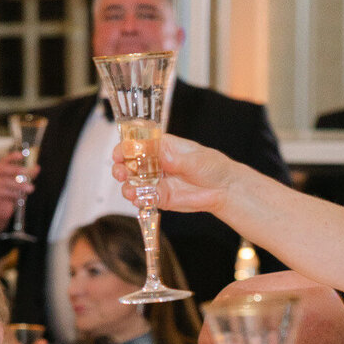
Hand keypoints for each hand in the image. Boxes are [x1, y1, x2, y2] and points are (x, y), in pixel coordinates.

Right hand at [0, 151, 37, 234]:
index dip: (12, 157)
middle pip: (5, 170)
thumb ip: (26, 175)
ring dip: (20, 185)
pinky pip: (5, 193)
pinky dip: (15, 195)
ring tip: (30, 188)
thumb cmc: (8, 195)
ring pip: (7, 182)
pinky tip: (20, 197)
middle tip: (29, 172)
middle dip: (18, 170)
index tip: (21, 155)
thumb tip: (37, 168)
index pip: (4, 161)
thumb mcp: (17, 183)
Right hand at [111, 133, 236, 215]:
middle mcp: (155, 162)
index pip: (138, 143)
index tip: (120, 153)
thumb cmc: (212, 166)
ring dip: (127, 186)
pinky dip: (138, 199)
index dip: (126, 147)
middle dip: (121, 167)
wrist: (223, 188)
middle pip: (130, 163)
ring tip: (130, 190)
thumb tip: (164, 156)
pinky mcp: (159, 197)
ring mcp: (155, 180)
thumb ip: (178, 160)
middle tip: (121, 172)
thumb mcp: (196, 159)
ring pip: (133, 182)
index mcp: (162, 146)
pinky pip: (144, 198)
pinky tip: (138, 199)